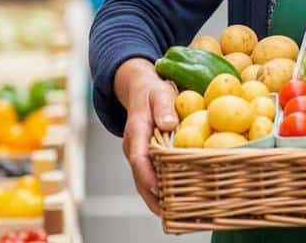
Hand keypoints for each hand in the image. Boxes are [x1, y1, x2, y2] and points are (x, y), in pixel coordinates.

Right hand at [114, 58, 178, 214]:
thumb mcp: (160, 92)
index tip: (158, 190)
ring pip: (143, 181)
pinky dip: (158, 192)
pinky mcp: (144, 157)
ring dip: (155, 199)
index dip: (147, 176)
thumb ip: (164, 107)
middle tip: (170, 214)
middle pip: (139, 177)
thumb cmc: (153, 90)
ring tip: (173, 216)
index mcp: (136, 132)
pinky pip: (149, 177)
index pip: (138, 158)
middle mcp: (133, 147)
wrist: (140, 88)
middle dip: (152, 197)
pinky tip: (172, 203)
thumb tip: (168, 125)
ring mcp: (137, 154)